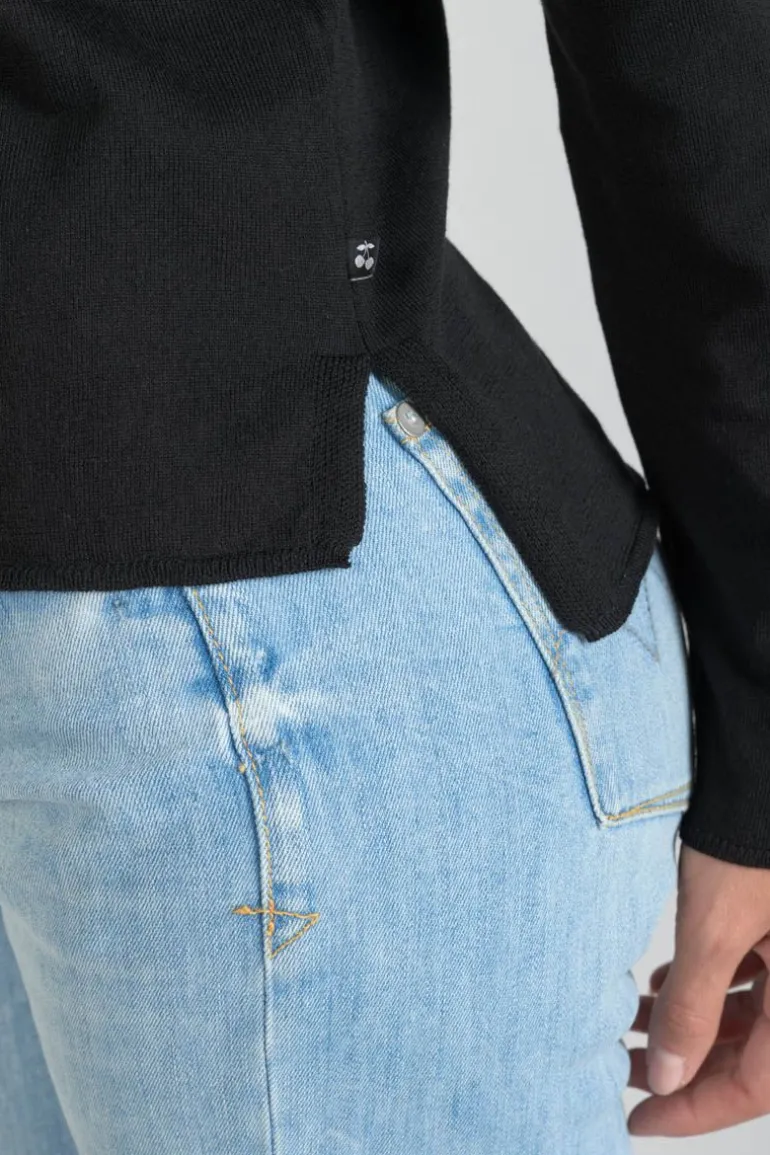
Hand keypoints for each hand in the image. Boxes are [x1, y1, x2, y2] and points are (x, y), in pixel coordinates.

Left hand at [626, 843, 769, 1136]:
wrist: (758, 760)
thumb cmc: (751, 833)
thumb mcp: (715, 923)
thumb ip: (694, 1004)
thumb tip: (666, 1073)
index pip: (756, 1085)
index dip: (695, 1110)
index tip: (639, 1120)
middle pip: (753, 1053)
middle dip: (687, 1064)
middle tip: (625, 1070)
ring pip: (748, 1013)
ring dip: (692, 1022)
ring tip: (631, 1022)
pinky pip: (749, 975)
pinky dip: (706, 985)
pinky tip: (664, 982)